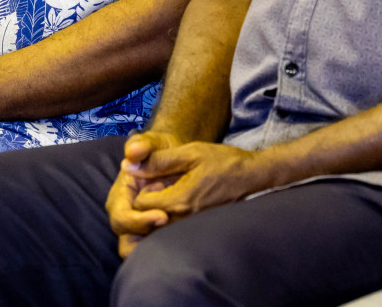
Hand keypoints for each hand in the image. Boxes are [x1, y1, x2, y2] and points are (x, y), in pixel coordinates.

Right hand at [106, 131, 181, 256]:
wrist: (177, 156)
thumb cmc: (162, 149)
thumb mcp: (154, 141)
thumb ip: (143, 144)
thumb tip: (132, 153)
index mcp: (121, 194)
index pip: (121, 216)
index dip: (138, 221)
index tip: (162, 215)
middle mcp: (127, 212)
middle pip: (126, 238)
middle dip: (147, 236)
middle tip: (171, 225)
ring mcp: (140, 224)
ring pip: (137, 249)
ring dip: (154, 248)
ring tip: (177, 239)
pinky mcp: (154, 230)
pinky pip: (154, 248)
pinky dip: (164, 248)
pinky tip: (182, 240)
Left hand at [106, 133, 265, 256]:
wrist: (252, 176)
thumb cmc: (222, 161)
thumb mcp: (189, 153)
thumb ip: (157, 161)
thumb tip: (129, 165)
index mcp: (180, 201)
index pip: (140, 204)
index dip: (142, 188)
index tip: (155, 177)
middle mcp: (184, 219)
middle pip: (148, 218)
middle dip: (149, 200)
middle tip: (163, 183)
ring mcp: (192, 227)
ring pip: (160, 224)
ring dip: (159, 208)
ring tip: (173, 189)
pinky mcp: (198, 228)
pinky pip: (174, 227)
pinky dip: (171, 214)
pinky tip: (182, 197)